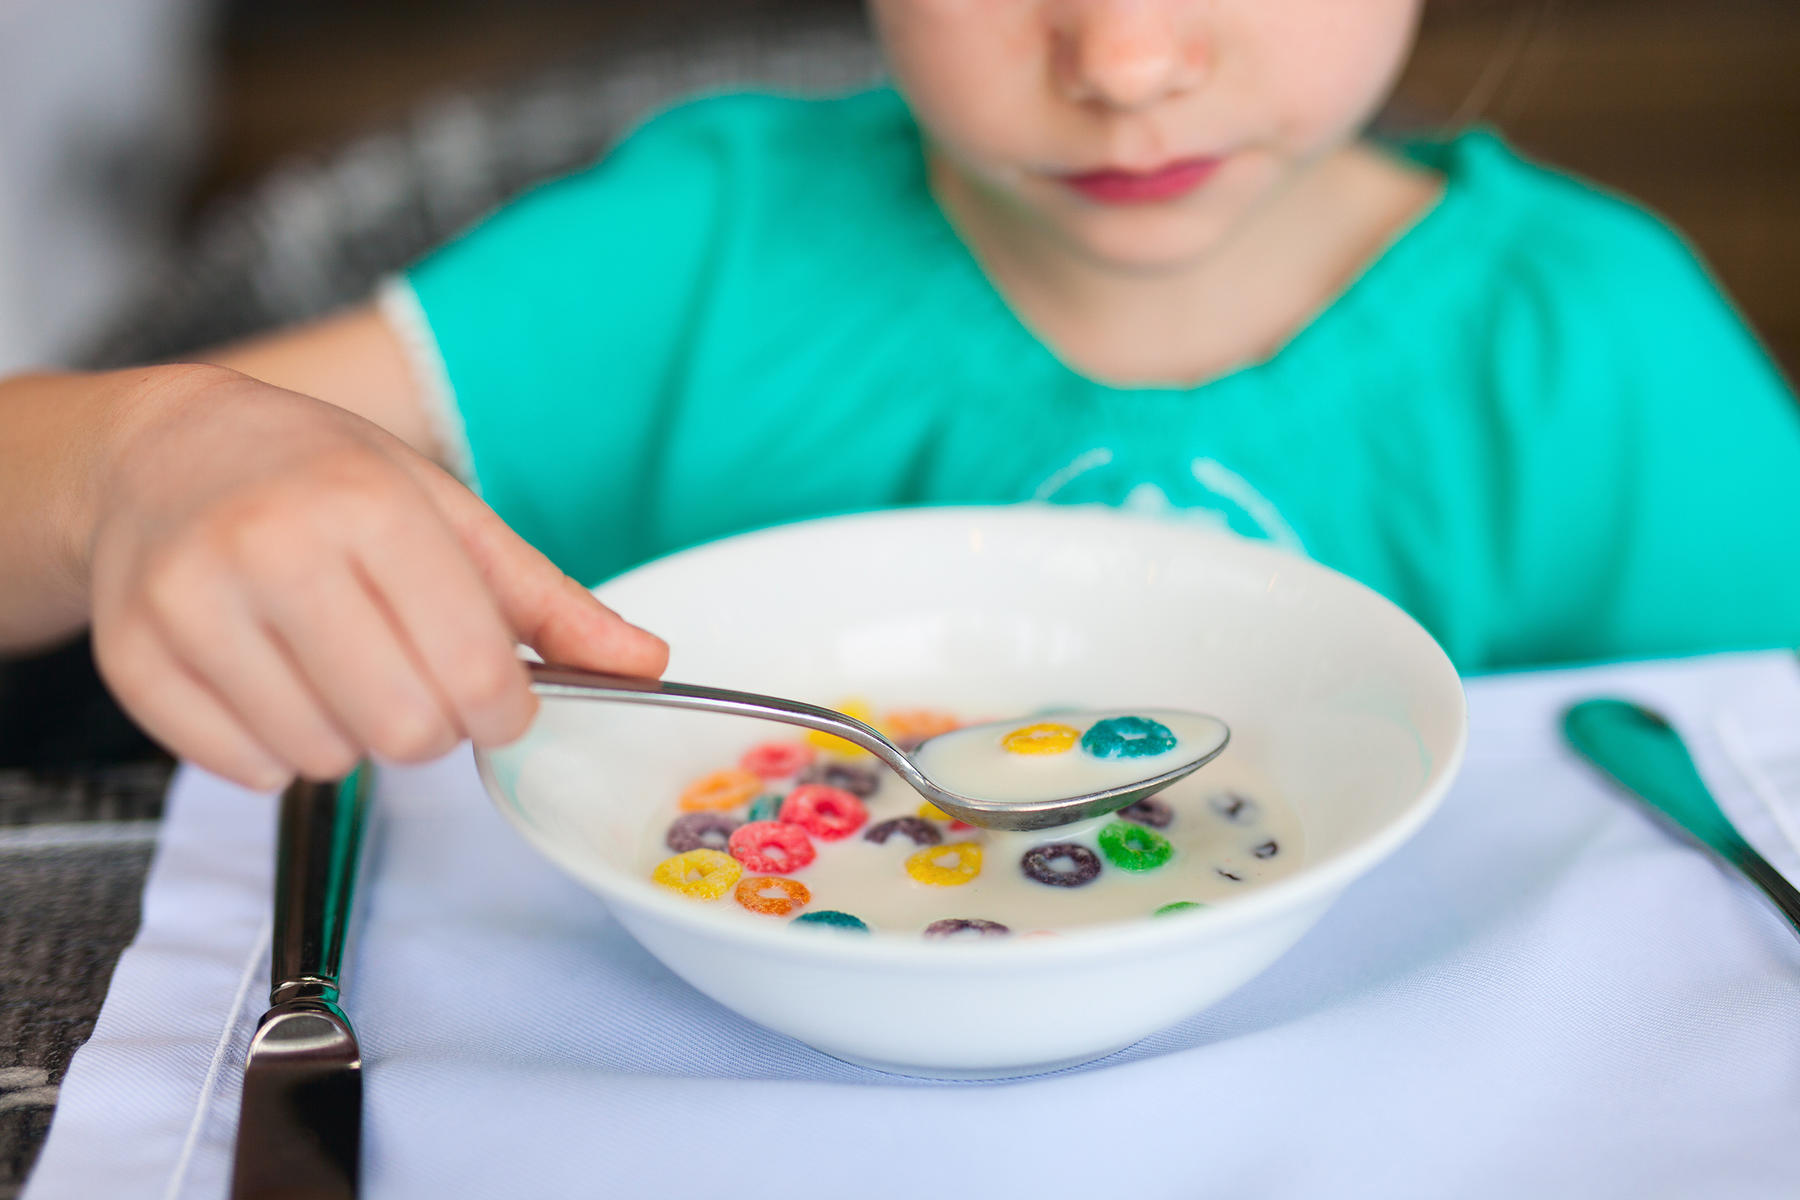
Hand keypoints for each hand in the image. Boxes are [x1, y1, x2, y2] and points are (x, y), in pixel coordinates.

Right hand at [86, 365, 666, 789]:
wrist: (161, 453)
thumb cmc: (324, 479)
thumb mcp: (450, 514)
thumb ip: (550, 602)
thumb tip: (648, 665)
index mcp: (369, 507)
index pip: (475, 672)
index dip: (504, 710)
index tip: (496, 697)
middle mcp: (271, 549)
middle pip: (404, 732)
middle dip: (430, 727)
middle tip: (412, 678)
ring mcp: (189, 606)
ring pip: (325, 760)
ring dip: (353, 736)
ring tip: (335, 665)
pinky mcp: (134, 660)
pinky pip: (247, 771)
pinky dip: (279, 749)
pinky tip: (276, 680)